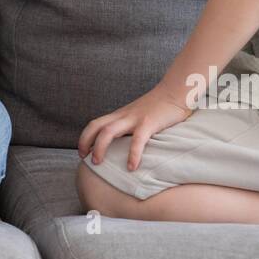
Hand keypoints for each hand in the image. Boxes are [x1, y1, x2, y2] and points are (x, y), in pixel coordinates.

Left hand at [77, 86, 194, 171]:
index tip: (83, 152)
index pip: (95, 124)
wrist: (175, 91)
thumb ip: (131, 126)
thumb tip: (126, 144)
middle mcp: (123, 116)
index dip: (85, 138)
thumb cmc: (159, 107)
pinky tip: (131, 167)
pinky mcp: (148, 123)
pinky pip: (137, 140)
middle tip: (85, 159)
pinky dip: (132, 154)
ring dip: (100, 148)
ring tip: (98, 163)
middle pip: (96, 126)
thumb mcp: (139, 116)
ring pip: (108, 132)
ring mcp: (134, 118)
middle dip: (85, 142)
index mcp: (120, 115)